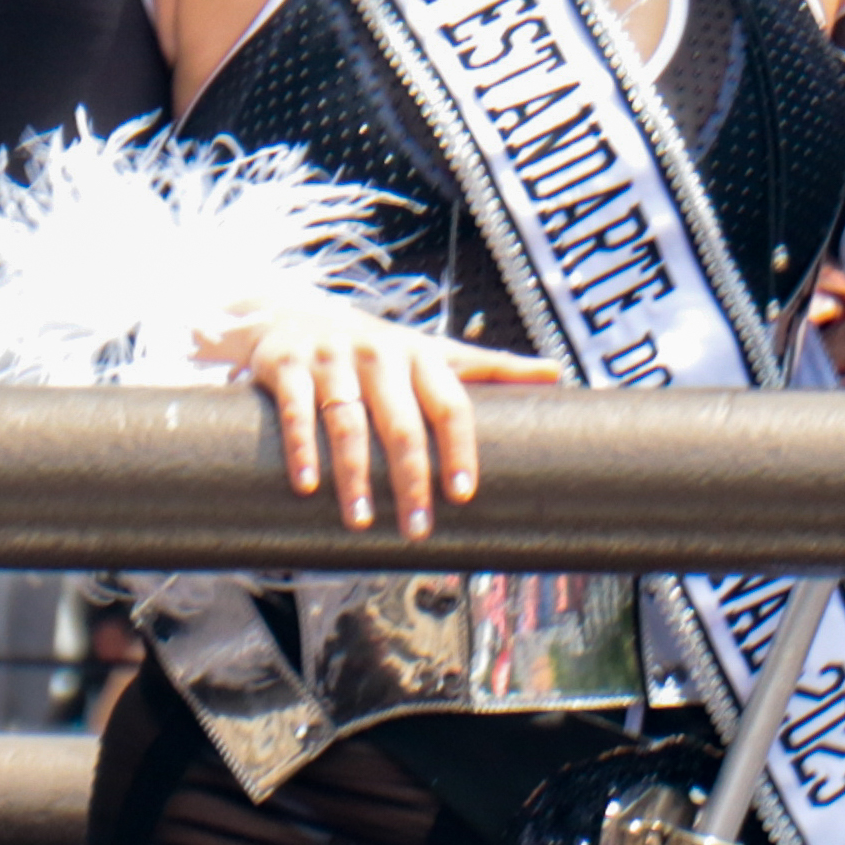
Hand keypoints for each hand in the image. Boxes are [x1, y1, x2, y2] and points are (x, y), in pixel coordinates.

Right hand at [213, 296, 558, 537]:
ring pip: (347, 422)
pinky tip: (308, 485)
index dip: (459, 449)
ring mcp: (332, 358)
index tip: (463, 494)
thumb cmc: (378, 350)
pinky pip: (295, 411)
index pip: (450, 403)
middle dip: (410, 479)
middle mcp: (379, 354)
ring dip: (354, 475)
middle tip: (416, 530)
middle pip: (401, 423)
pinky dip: (301, 448)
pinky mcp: (288, 364)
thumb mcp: (433, 353)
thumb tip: (556, 372)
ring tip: (361, 520)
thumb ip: (489, 368)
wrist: (294, 314)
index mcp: (421, 355)